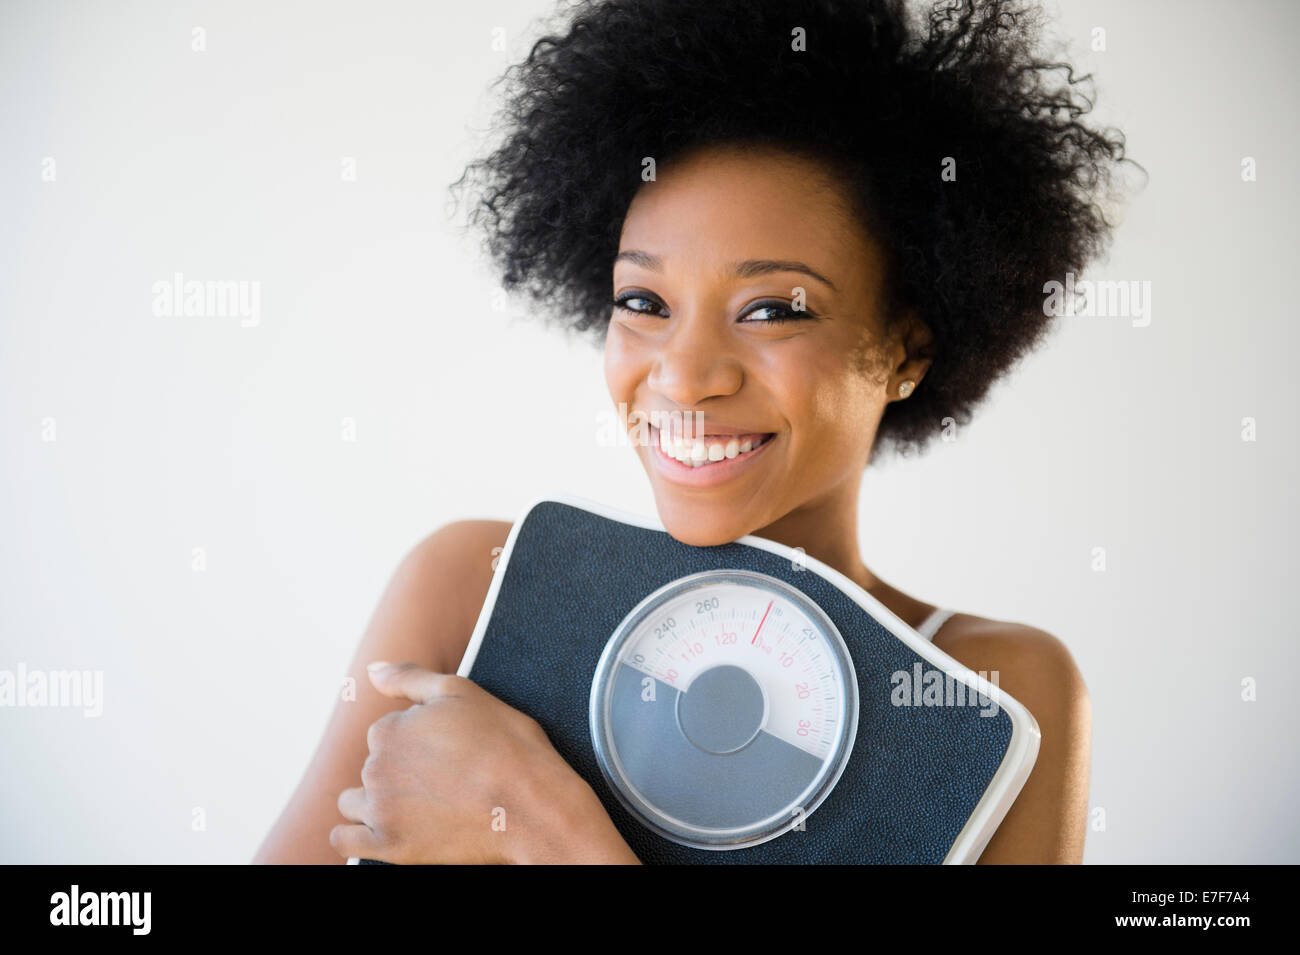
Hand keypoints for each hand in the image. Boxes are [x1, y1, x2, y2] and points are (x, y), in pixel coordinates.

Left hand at [330, 661, 640, 863]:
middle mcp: (376, 767)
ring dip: (376, 803)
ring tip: (420, 808)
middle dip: (402, 772)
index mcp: (389, 729)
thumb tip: (372, 670)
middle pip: (376, 767)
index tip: (448, 753)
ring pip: (355, 803)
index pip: (388, 733)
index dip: (418, 742)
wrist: (532, 804)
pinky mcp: (390, 846)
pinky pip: (346, 841)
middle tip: (446, 781)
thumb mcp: (461, 692)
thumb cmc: (506, 744)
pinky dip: (357, 837)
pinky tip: (382, 831)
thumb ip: (408, 678)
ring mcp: (381, 809)